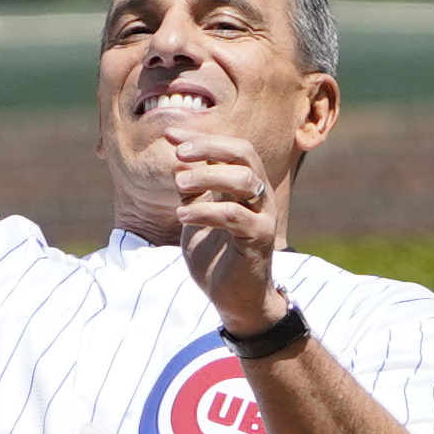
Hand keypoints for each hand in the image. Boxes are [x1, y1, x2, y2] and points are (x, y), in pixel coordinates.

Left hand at [165, 127, 283, 333]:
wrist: (235, 299)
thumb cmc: (216, 256)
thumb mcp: (197, 216)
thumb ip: (192, 191)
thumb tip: (178, 163)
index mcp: (244, 186)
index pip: (230, 148)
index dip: (201, 138)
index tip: (170, 134)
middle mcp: (259, 195)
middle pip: (243, 154)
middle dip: (209, 148)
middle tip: (178, 154)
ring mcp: (263, 216)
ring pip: (243, 180)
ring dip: (208, 176)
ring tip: (179, 182)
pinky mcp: (260, 239)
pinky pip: (236, 216)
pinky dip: (206, 211)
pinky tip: (182, 215)